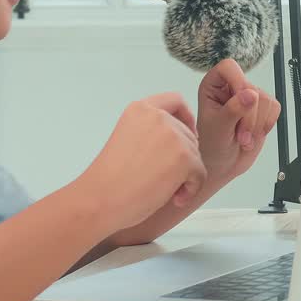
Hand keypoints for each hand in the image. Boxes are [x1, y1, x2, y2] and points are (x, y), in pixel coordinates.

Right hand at [76, 92, 206, 231]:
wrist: (100, 200)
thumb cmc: (109, 178)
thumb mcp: (128, 137)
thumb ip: (152, 131)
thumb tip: (182, 139)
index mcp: (140, 109)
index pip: (176, 100)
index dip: (186, 117)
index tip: (188, 132)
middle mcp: (158, 117)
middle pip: (189, 135)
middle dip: (183, 158)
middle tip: (164, 178)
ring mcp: (173, 135)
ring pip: (196, 156)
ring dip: (186, 177)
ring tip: (164, 190)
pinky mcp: (184, 157)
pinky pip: (200, 174)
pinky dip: (191, 190)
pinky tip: (174, 198)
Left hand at [196, 59, 281, 184]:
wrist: (224, 164)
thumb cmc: (212, 146)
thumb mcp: (218, 128)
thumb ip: (233, 110)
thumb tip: (250, 94)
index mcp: (213, 86)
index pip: (229, 67)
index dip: (238, 82)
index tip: (240, 104)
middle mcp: (231, 87)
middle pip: (251, 88)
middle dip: (249, 117)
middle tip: (241, 136)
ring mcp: (248, 97)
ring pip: (265, 99)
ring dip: (258, 124)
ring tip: (245, 139)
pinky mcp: (263, 108)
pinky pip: (275, 108)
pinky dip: (267, 124)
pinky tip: (254, 135)